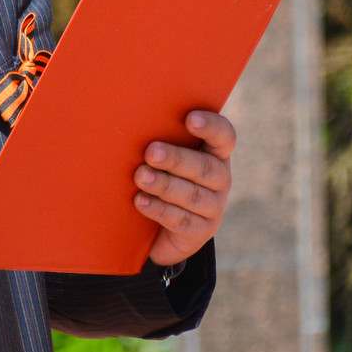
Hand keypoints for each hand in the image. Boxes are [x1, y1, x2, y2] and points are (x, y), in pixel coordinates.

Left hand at [133, 110, 234, 266]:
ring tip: (141, 176)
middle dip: (176, 159)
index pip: (224, 136)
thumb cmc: (160, 177)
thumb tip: (128, 124)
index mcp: (215, 154)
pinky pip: (182, 220)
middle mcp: (221, 179)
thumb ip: (159, 141)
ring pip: (192, 195)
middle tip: (150, 152)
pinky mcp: (201, 231)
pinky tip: (140, 201)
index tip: (190, 119)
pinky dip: (159, 209)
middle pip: (204, 167)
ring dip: (164, 184)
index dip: (211, 126)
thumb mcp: (164, 159)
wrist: (161, 229)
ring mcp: (213, 207)